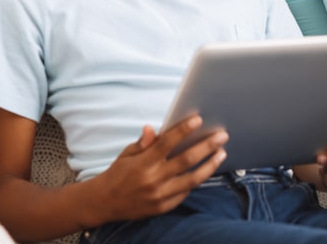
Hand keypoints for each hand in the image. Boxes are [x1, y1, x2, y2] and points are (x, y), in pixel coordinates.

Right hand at [84, 116, 227, 223]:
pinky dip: (197, 181)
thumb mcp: (127, 154)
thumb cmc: (119, 173)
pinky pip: (185, 193)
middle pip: (186, 160)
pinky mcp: (163, 207)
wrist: (104, 203)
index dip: (183, 130)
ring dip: (210, 165)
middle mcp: (152, 180)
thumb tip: (153, 128)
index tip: (198, 119)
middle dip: (207, 146)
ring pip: (192, 179)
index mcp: (142, 163)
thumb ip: (143, 142)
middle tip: (222, 135)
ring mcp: (159, 196)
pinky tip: (207, 169)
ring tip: (222, 153)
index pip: (166, 143)